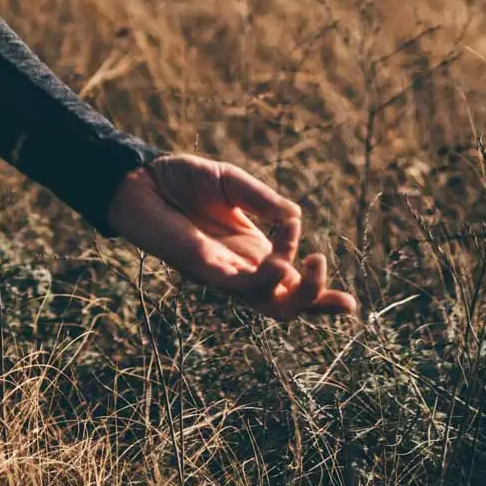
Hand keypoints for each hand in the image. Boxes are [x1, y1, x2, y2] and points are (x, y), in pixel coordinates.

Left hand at [104, 153, 358, 320]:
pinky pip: (244, 287)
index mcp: (253, 250)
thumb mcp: (233, 184)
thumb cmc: (181, 180)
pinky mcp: (205, 272)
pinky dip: (268, 278)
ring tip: (314, 259)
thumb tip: (295, 218)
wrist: (138, 178)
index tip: (327, 273)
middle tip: (347, 303)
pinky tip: (279, 260)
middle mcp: (242, 268)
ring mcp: (225, 274)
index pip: (291, 281)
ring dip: (301, 291)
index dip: (315, 284)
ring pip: (272, 306)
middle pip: (288, 305)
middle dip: (320, 307)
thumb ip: (264, 201)